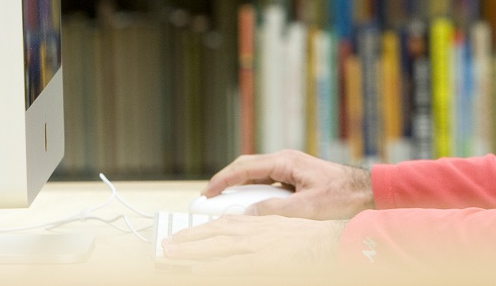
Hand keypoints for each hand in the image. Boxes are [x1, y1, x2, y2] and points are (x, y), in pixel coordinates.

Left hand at [160, 214, 345, 272]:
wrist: (328, 241)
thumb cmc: (309, 237)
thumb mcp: (280, 227)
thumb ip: (260, 230)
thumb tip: (243, 232)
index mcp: (256, 222)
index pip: (222, 224)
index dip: (201, 230)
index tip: (184, 235)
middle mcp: (252, 232)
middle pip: (213, 234)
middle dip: (188, 239)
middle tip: (167, 245)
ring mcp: (254, 247)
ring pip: (215, 248)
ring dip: (191, 251)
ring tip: (171, 255)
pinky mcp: (260, 262)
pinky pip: (230, 266)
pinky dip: (212, 268)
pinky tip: (197, 271)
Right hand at [203, 149, 373, 219]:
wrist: (365, 190)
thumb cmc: (340, 195)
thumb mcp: (306, 207)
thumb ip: (275, 210)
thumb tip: (247, 214)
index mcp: (285, 161)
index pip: (245, 168)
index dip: (223, 180)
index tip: (207, 192)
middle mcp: (285, 160)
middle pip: (247, 168)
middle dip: (226, 181)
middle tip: (208, 198)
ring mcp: (290, 167)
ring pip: (256, 175)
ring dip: (240, 187)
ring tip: (224, 202)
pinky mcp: (295, 176)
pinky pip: (267, 181)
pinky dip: (254, 192)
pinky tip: (250, 205)